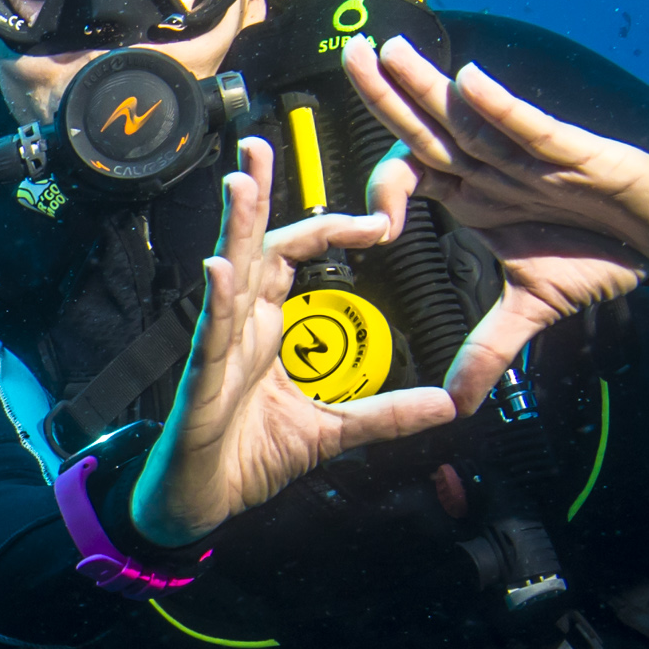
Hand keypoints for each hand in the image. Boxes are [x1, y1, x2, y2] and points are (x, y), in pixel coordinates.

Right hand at [123, 146, 465, 550]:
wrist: (201, 503)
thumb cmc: (250, 458)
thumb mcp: (334, 432)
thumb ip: (387, 413)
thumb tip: (447, 405)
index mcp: (269, 327)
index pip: (295, 256)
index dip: (331, 230)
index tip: (379, 219)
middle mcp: (241, 325)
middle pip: (253, 246)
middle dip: (258, 195)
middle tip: (264, 145)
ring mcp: (218, 348)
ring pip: (226, 275)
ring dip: (235, 229)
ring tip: (243, 182)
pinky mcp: (201, 380)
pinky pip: (210, 333)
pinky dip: (217, 301)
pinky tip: (221, 268)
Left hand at [340, 36, 648, 408]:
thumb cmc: (600, 253)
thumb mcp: (533, 308)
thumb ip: (489, 347)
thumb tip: (457, 403)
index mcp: (474, 194)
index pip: (414, 174)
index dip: (386, 188)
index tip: (371, 229)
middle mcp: (492, 165)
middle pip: (427, 126)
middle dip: (385, 92)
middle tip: (347, 52)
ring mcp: (529, 153)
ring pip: (468, 115)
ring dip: (428, 84)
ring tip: (388, 50)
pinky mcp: (574, 151)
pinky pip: (528, 125)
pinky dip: (499, 106)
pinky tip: (469, 82)